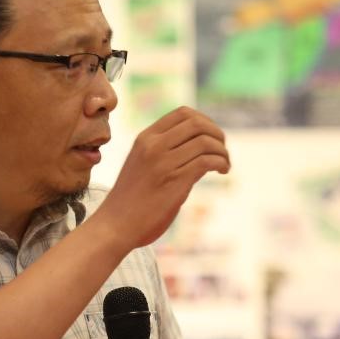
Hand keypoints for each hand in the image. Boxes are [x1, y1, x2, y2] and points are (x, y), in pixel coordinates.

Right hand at [99, 107, 229, 248]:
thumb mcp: (143, 165)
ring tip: (224, 165)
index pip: (183, 113)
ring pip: (205, 142)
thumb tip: (201, 148)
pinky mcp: (174, 181)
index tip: (211, 137)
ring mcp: (163, 163)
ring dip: (222, 151)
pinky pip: (207, 161)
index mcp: (145, 138)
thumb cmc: (130, 201)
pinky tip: (223, 171)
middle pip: (197, 123)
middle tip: (222, 150)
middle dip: (217, 134)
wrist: (115, 225)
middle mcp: (153, 146)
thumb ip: (165, 153)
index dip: (205, 121)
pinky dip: (221, 163)